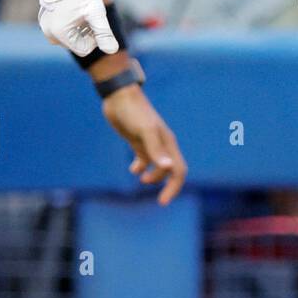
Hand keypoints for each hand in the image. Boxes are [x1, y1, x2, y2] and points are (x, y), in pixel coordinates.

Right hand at [38, 0, 118, 57]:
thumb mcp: (96, 13)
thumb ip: (104, 34)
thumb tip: (113, 51)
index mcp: (59, 33)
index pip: (83, 49)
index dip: (94, 39)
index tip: (97, 22)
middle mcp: (48, 30)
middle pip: (75, 44)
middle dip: (85, 34)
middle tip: (90, 16)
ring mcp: (44, 23)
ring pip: (68, 36)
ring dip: (78, 29)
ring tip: (84, 12)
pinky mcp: (44, 15)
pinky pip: (60, 27)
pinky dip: (70, 23)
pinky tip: (76, 9)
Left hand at [100, 84, 186, 204]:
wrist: (119, 96)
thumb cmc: (133, 112)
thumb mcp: (145, 132)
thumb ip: (156, 150)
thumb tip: (168, 168)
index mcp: (168, 144)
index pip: (178, 171)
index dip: (174, 187)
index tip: (163, 201)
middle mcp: (162, 144)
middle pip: (171, 171)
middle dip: (167, 186)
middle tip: (159, 201)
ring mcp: (150, 142)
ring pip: (158, 166)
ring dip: (153, 176)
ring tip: (141, 179)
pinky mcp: (138, 139)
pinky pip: (144, 158)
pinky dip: (140, 167)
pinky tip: (133, 170)